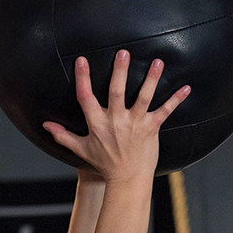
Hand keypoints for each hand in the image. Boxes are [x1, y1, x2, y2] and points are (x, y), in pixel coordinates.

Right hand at [42, 53, 190, 182]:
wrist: (126, 180)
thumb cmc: (104, 163)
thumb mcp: (81, 148)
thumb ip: (63, 135)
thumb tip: (46, 124)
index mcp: (97, 123)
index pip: (86, 97)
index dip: (83, 78)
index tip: (82, 60)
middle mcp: (115, 121)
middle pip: (116, 92)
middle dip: (120, 72)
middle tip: (123, 52)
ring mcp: (134, 124)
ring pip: (143, 97)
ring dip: (151, 79)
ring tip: (157, 62)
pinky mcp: (151, 129)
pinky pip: (165, 111)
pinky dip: (176, 100)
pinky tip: (186, 87)